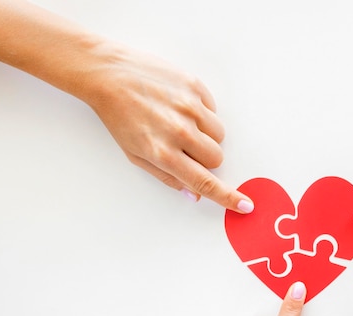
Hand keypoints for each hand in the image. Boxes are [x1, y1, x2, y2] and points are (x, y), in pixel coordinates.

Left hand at [81, 43, 253, 212]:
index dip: (227, 196)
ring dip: (206, 135)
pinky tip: (179, 106)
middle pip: (217, 158)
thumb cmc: (119, 116)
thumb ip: (167, 177)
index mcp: (163, 152)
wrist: (108, 73)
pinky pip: (213, 111)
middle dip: (206, 158)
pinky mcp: (194, 86)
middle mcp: (179, 131)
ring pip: (219, 135)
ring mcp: (189, 107)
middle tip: (184, 146)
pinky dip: (202, 113)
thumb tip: (194, 194)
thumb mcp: (135, 155)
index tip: (244, 204)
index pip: (205, 181)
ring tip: (180, 122)